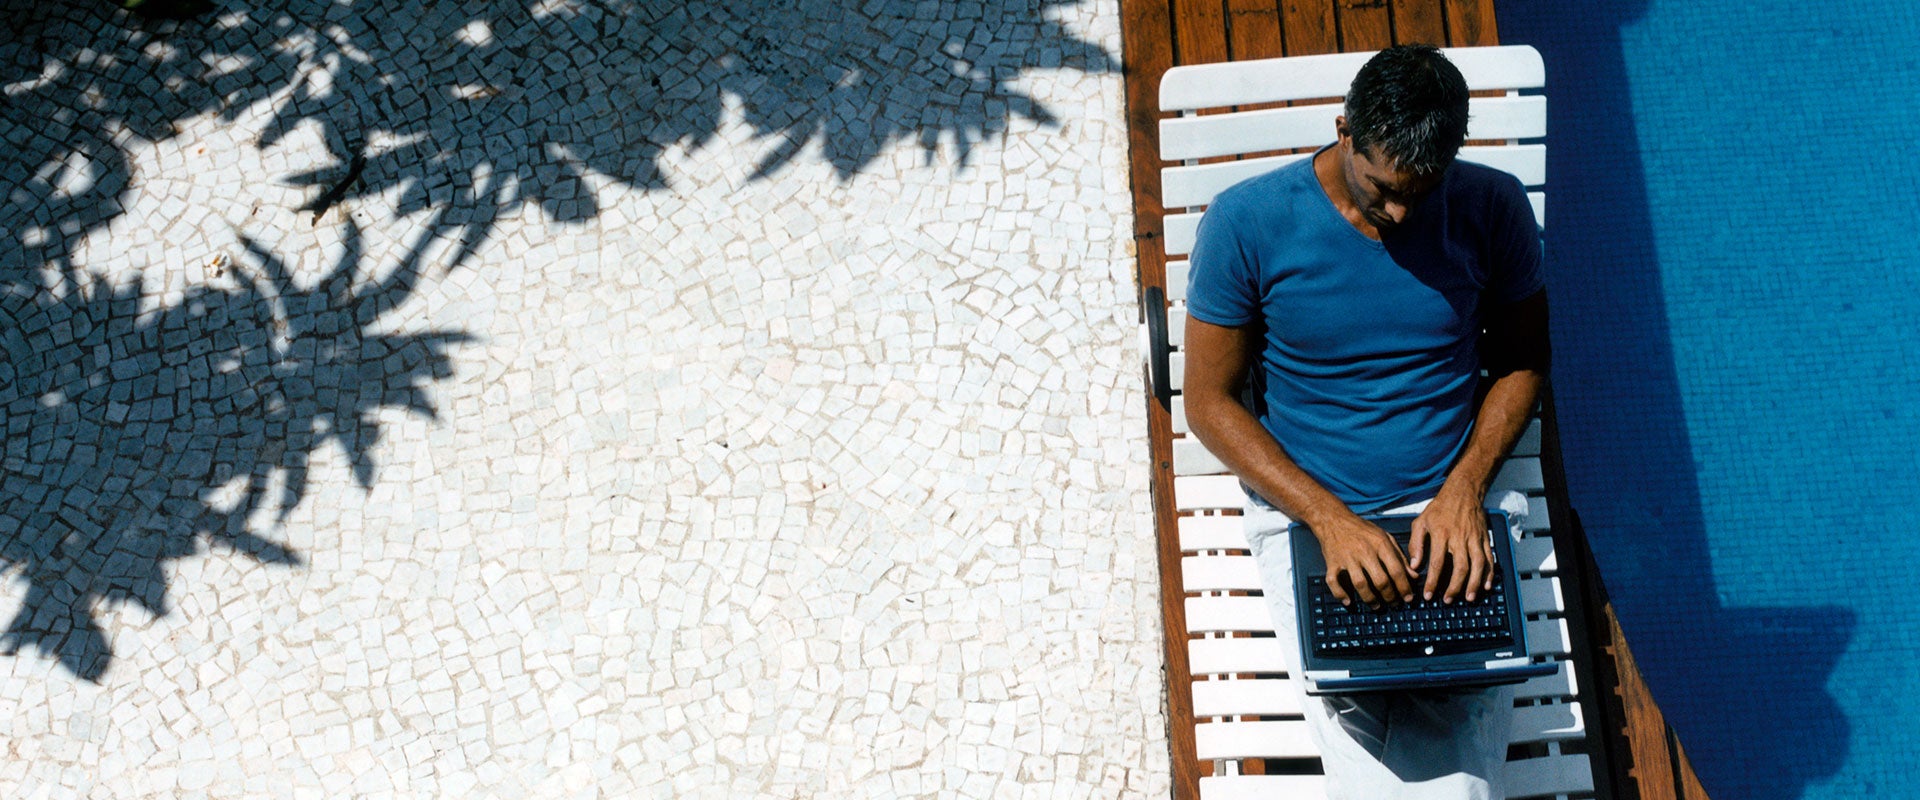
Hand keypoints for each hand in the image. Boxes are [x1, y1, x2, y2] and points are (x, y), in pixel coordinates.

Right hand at [1311, 513, 1414, 608]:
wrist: (1333, 519)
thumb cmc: (1361, 529)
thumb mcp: (1385, 537)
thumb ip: (1400, 556)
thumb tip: (1413, 576)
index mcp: (1380, 544)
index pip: (1396, 570)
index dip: (1404, 587)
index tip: (1408, 598)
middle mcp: (1364, 551)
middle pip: (1380, 580)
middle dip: (1389, 596)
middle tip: (1393, 604)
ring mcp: (1347, 557)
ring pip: (1360, 584)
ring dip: (1370, 599)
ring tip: (1376, 605)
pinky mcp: (1332, 562)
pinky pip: (1334, 582)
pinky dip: (1340, 594)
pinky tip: (1348, 601)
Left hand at [1408, 488, 1494, 603]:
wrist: (1463, 491)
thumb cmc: (1439, 508)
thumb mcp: (1420, 522)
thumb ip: (1416, 544)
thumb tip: (1414, 565)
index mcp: (1441, 534)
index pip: (1437, 563)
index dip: (1433, 581)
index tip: (1428, 595)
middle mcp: (1459, 537)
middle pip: (1460, 567)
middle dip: (1455, 587)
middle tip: (1449, 600)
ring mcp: (1474, 538)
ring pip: (1478, 564)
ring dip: (1474, 583)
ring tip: (1469, 598)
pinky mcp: (1484, 538)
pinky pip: (1489, 558)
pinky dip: (1489, 573)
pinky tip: (1486, 585)